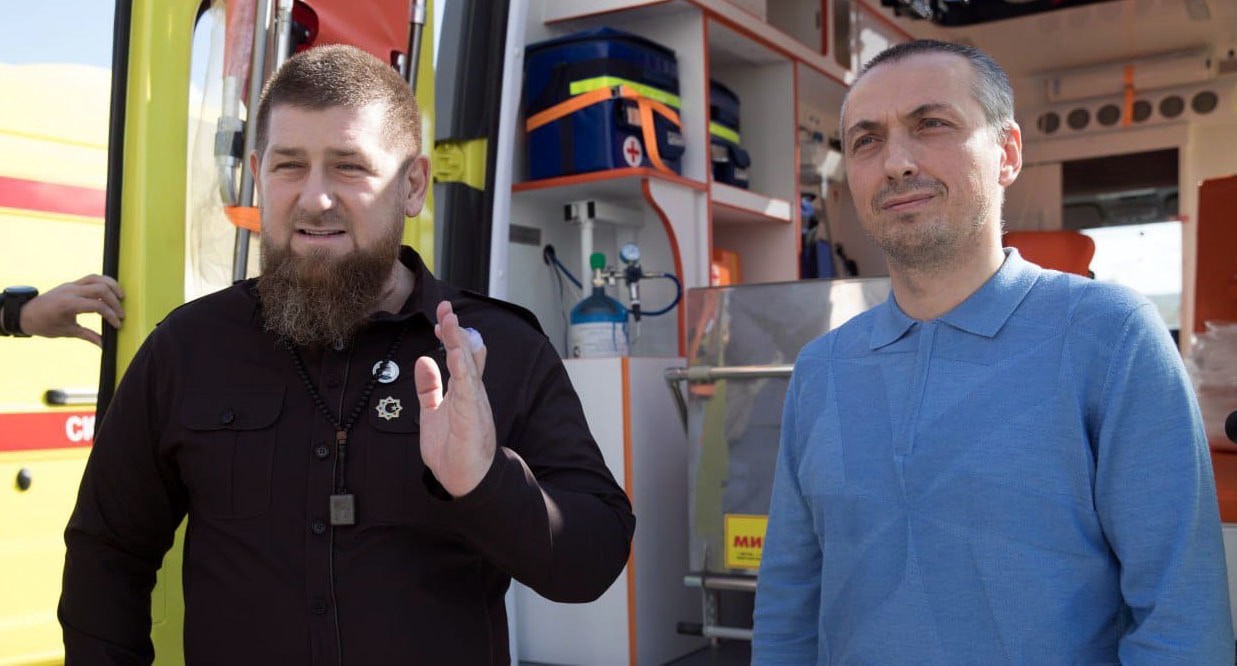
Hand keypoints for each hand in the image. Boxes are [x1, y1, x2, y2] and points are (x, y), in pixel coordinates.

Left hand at [20, 274, 124, 346]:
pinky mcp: (72, 283)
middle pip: (101, 289)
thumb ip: (88, 336)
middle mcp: (71, 291)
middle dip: (115, 302)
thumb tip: (103, 345)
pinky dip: (103, 282)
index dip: (111, 316)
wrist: (26, 314)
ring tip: (121, 297)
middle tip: (121, 314)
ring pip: (97, 279)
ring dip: (112, 286)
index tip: (117, 325)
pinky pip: (91, 278)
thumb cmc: (44, 325)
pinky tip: (110, 291)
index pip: (97, 306)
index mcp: (68, 304)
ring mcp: (71, 285)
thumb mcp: (67, 332)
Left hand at [414, 300, 495, 497]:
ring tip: (450, 322)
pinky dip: (464, 370)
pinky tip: (457, 354)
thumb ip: (429, 387)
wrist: (464, 479)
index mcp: (463, 390)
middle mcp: (471, 392)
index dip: (452, 336)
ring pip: (468, 367)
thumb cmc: (452, 448)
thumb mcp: (433, 411)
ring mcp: (474, 403)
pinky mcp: (472, 417)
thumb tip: (422, 361)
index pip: (460, 356)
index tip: (441, 318)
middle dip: (456, 330)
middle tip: (446, 308)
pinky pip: (468, 390)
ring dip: (459, 343)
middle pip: (466, 354)